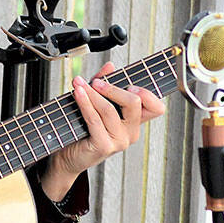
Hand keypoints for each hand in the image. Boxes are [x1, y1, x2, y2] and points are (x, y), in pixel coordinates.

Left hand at [40, 61, 165, 202]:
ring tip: (79, 84)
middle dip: (113, 88)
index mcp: (134, 122)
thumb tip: (110, 66)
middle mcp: (131, 133)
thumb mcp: (96, 102)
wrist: (67, 156)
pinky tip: (78, 93)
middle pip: (135, 103)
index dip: (149, 94)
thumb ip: (104, 84)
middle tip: (96, 82)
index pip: (157, 108)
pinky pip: (95, 119)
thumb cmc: (82, 130)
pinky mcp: (104, 146)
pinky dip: (85, 103)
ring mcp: (119, 141)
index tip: (131, 84)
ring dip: (93, 93)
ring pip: (110, 109)